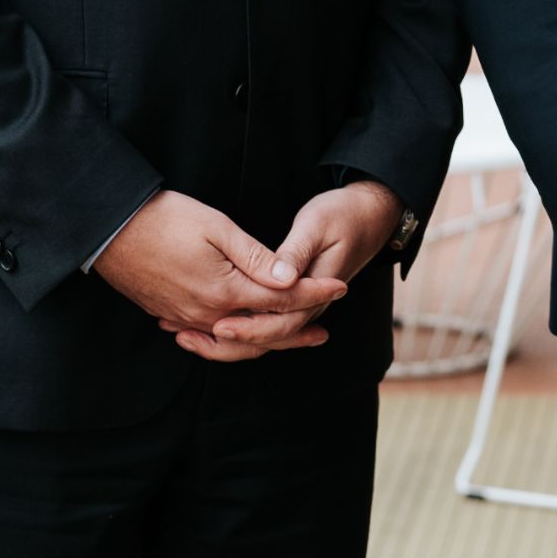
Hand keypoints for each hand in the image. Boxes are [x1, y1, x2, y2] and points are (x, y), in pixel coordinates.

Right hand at [92, 189, 320, 359]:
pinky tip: (238, 330)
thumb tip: (289, 278)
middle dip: (295, 331)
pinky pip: (206, 334)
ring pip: (233, 339)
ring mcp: (184, 316)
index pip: (281, 299)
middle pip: (261, 332)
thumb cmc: (164, 218)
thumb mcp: (217, 228)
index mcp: (224, 291)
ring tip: (287, 335)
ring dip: (263, 339)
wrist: (109, 229)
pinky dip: (229, 338)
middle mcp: (206, 313)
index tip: (340, 287)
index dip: (313, 293)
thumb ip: (256, 258)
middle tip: (323, 332)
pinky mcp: (167, 312)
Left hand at [181, 179, 402, 358]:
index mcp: (317, 290)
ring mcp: (303, 305)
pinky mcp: (293, 299)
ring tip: (186, 335)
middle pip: (267, 339)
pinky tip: (207, 324)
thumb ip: (296, 252)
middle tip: (187, 336)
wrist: (371, 215)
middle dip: (226, 342)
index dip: (248, 328)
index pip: (280, 323)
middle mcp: (310, 306)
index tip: (218, 325)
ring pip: (263, 336)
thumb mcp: (318, 224)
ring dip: (225, 340)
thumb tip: (281, 278)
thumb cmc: (343, 215)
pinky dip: (234, 327)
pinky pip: (262, 322)